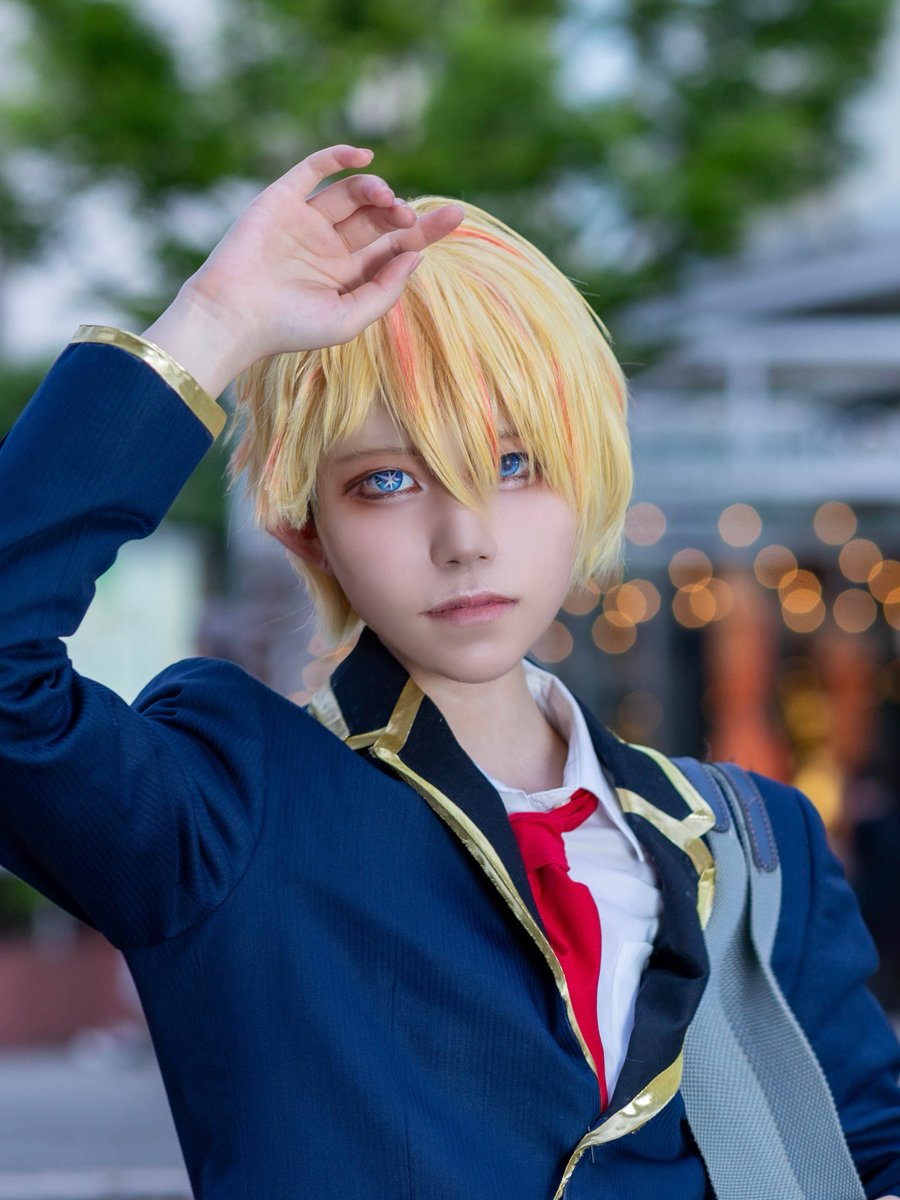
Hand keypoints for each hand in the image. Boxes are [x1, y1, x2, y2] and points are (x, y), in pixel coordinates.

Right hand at [143, 144, 464, 395]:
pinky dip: (339, 157)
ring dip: (375, 190)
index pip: (394, 247)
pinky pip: (314, 170)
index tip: (457, 214)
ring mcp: (305, 222)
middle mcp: (329, 247)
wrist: (233, 315)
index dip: (426, 230)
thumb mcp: (349, 318)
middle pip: (378, 219)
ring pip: (352, 194)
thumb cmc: (289, 327)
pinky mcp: (282, 200)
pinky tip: (364, 157)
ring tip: (386, 199)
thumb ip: (385, 289)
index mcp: (347, 277)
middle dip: (402, 212)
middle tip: (410, 216)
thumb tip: (416, 254)